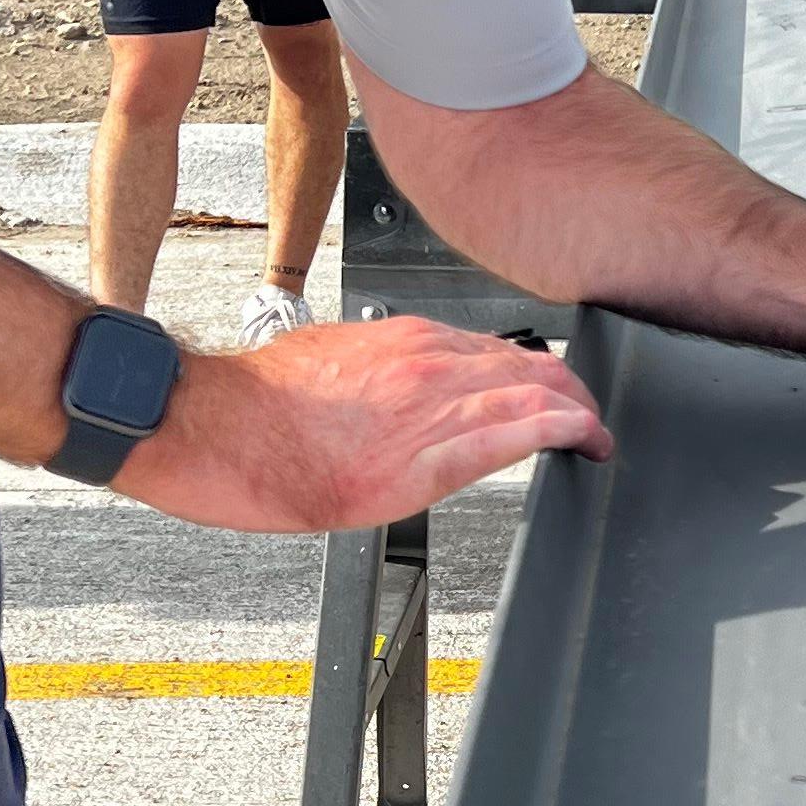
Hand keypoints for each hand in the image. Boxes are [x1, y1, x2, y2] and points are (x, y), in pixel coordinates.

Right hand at [116, 318, 611, 531]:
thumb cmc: (254, 404)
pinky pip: (506, 440)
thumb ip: (382, 370)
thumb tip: (400, 388)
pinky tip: (581, 439)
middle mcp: (426, 366)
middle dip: (573, 396)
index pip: (499, 351)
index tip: (558, 394)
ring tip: (598, 438)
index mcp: (405, 342)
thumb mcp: (331, 363)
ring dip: (577, 418)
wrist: (207, 424)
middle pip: (531, 370)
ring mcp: (426, 412)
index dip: (541, 376)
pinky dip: (555, 434)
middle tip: (592, 421)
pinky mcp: (417, 463)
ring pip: (531, 399)